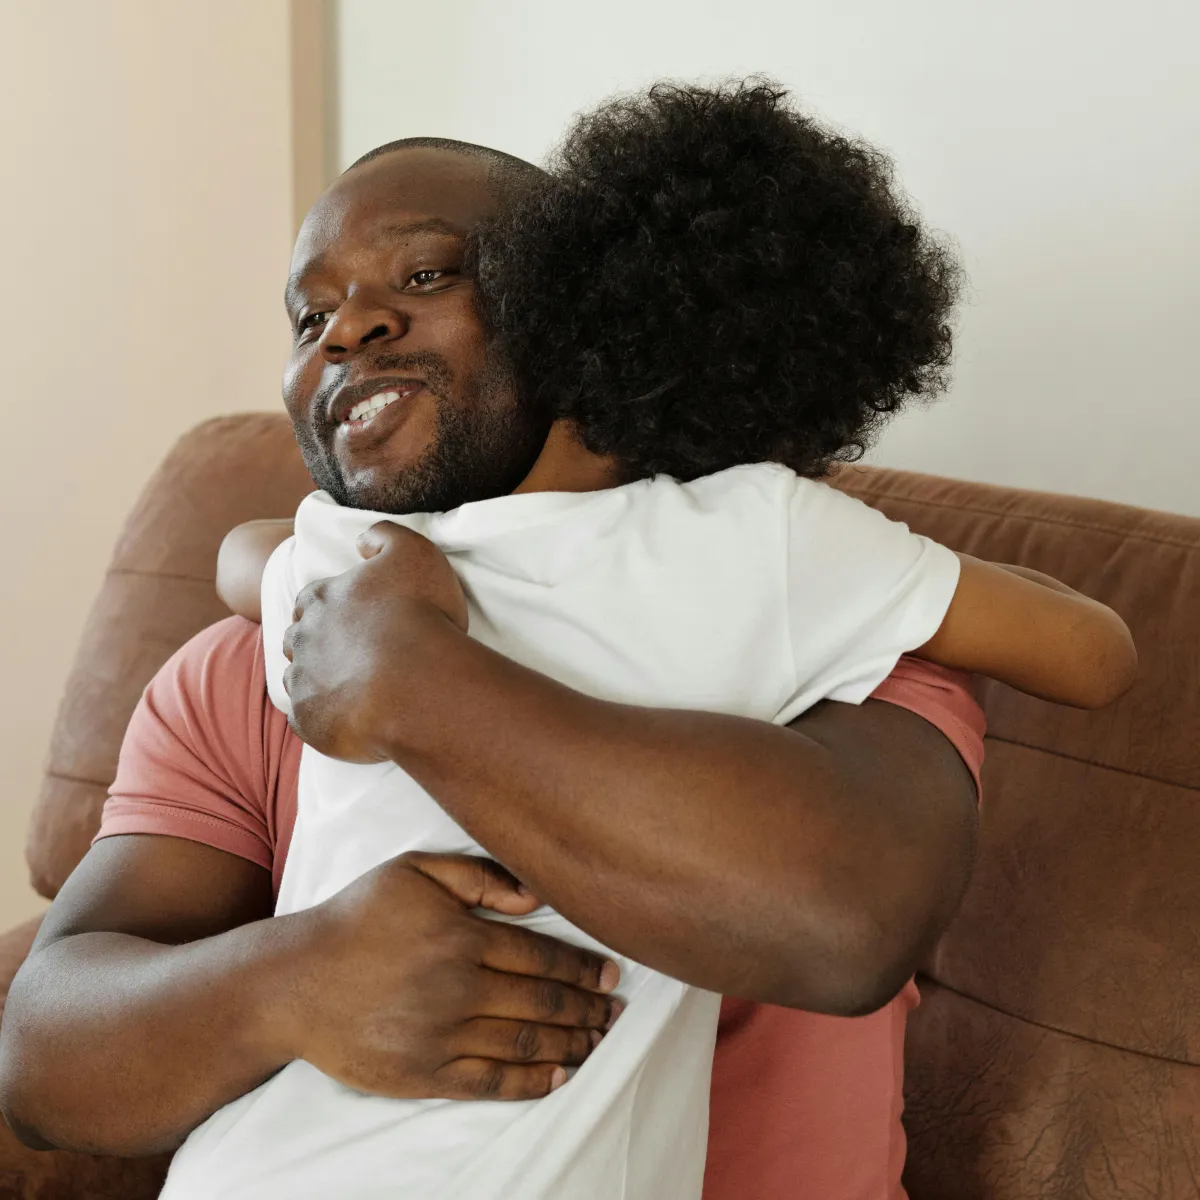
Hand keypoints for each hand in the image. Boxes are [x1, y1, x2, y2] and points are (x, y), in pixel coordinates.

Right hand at [279, 852, 620, 1100]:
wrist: (294, 984)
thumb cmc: (357, 918)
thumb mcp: (414, 872)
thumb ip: (479, 876)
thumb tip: (537, 896)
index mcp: (462, 937)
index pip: (542, 957)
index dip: (584, 968)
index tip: (611, 973)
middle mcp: (459, 989)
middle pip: (543, 1002)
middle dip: (588, 1008)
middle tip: (616, 1011)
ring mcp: (442, 1037)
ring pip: (525, 1043)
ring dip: (571, 1043)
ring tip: (599, 1040)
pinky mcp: (424, 1075)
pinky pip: (492, 1082)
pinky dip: (532, 1083)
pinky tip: (560, 1076)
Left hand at [283, 522, 467, 761]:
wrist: (419, 682)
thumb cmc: (421, 615)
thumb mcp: (415, 552)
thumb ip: (385, 535)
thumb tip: (361, 540)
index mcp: (322, 598)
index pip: (311, 600)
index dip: (330, 608)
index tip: (351, 618)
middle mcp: (303, 637)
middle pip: (298, 639)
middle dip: (318, 644)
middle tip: (354, 655)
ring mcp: (304, 681)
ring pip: (299, 679)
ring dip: (319, 682)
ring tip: (354, 690)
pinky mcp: (309, 720)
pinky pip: (306, 720)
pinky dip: (323, 719)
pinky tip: (350, 719)